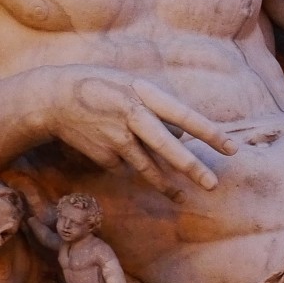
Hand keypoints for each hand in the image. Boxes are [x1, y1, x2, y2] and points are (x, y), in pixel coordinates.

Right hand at [45, 67, 236, 199]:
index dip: (209, 132)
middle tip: (213, 185)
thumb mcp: (132, 86)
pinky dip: (125, 158)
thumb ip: (158, 109)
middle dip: (191, 167)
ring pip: (148, 166)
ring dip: (166, 184)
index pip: (184, 115)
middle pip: (167, 147)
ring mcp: (117, 138)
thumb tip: (181, 136)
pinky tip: (109, 144)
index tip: (231, 148)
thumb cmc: (101, 88)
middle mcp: (132, 116)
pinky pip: (124, 163)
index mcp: (144, 94)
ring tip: (181, 196)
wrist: (53, 99)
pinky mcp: (104, 155)